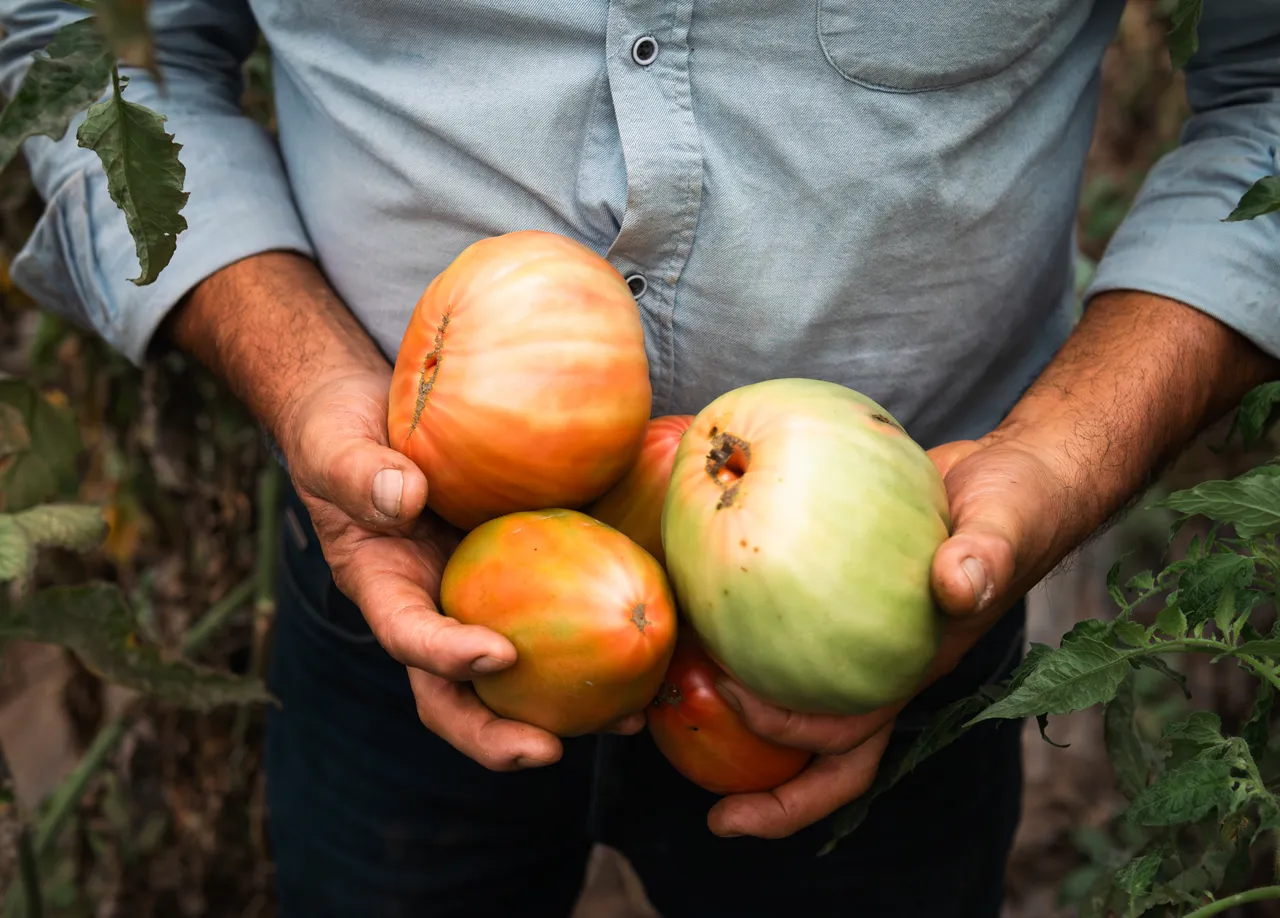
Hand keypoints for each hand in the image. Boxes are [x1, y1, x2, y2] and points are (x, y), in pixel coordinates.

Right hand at [279, 365, 645, 771]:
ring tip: (626, 719)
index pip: (407, 636)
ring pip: (520, 673)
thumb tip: (406, 498)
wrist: (377, 412)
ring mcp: (483, 597)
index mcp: (386, 587)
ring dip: (567, 706)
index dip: (446, 656)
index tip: (497, 655)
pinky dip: (603, 636)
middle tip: (546, 749)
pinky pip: (563, 612)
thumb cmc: (345, 431)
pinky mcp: (525, 573)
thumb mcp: (336, 446)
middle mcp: (436, 607)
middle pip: (457, 691)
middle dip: (496, 732)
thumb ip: (361, 474)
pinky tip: (657, 641)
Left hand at [705, 435, 1066, 837]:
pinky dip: (753, 637)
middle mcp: (883, 667)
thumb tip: (957, 586)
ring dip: (753, 728)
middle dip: (774, 798)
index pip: (846, 735)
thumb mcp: (1004, 523)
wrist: (1017, 476)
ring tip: (687, 715)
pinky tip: (708, 610)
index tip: (730, 695)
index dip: (787, 733)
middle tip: (715, 818)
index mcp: (912, 670)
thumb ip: (984, 554)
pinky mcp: (846, 593)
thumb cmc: (1018, 507)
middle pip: (830, 756)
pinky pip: (795, 631)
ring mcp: (866, 638)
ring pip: (806, 703)